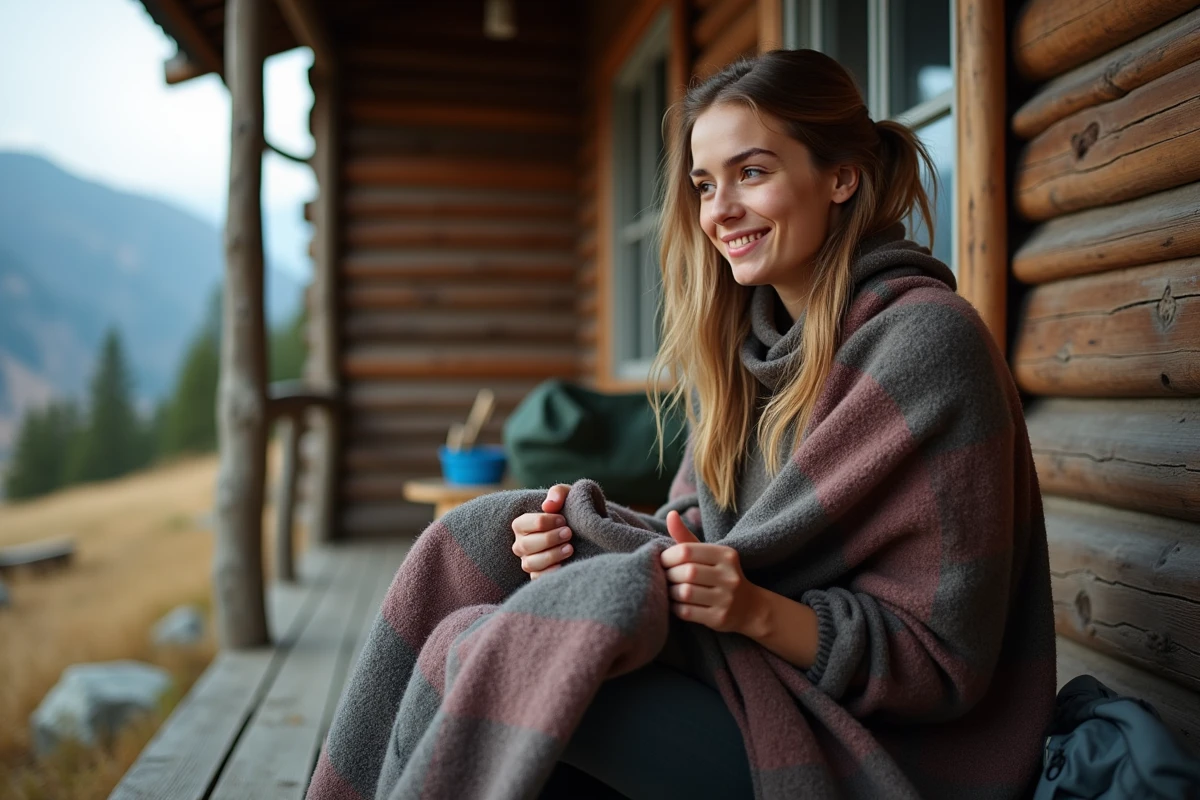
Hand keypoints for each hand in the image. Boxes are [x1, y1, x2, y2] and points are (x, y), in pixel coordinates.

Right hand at [511, 484, 573, 579]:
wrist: (585, 531)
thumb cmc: (572, 511)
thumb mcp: (568, 496)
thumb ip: (558, 493)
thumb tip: (548, 505)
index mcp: (522, 524)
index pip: (523, 524)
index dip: (544, 522)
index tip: (563, 520)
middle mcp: (521, 544)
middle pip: (526, 545)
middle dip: (549, 538)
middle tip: (569, 533)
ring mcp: (528, 561)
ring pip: (530, 563)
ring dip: (551, 555)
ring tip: (570, 548)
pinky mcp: (538, 575)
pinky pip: (537, 578)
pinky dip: (549, 573)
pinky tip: (565, 565)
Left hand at [660, 510, 763, 634]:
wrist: (750, 608)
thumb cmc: (721, 575)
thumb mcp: (709, 554)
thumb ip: (686, 537)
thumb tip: (670, 515)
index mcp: (726, 555)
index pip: (687, 551)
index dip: (668, 556)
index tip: (662, 561)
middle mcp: (729, 576)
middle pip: (686, 572)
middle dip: (669, 575)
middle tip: (664, 576)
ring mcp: (726, 599)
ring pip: (685, 593)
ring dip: (670, 592)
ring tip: (669, 589)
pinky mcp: (720, 618)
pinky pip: (687, 612)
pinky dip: (675, 607)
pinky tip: (676, 603)